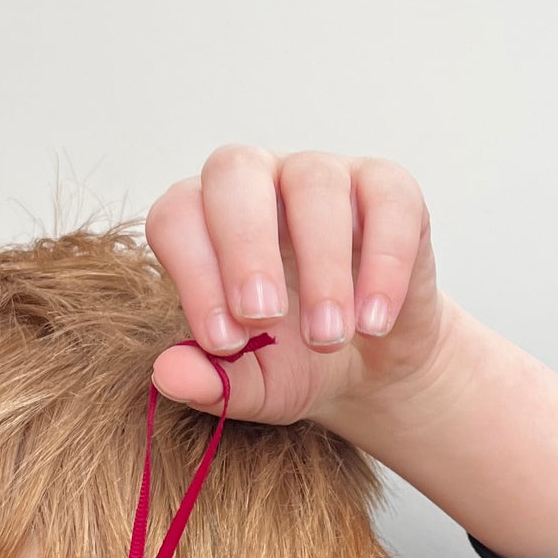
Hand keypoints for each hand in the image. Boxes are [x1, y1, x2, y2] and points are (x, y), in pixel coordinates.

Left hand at [144, 145, 445, 435]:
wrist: (370, 371)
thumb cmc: (295, 363)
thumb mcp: (251, 386)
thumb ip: (209, 382)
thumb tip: (168, 375)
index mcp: (205, 223)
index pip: (177, 217)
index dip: (194, 275)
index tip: (224, 343)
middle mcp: (257, 184)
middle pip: (234, 171)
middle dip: (245, 247)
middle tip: (263, 318)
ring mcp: (323, 177)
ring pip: (314, 183)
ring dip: (320, 267)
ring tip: (328, 337)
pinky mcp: (389, 191)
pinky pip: (388, 200)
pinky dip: (384, 263)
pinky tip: (374, 322)